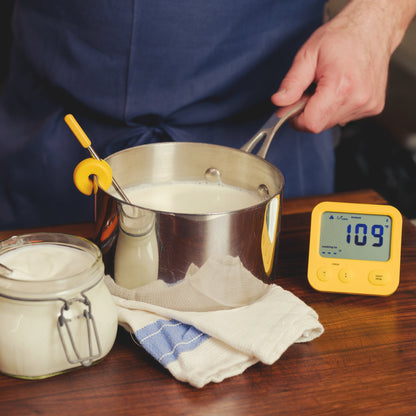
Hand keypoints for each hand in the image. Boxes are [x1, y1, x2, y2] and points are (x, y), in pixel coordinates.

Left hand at [271, 1, 413, 132]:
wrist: (372, 28)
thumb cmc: (341, 38)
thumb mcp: (308, 55)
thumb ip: (292, 82)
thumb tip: (279, 103)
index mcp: (341, 85)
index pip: (311, 123)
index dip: (296, 119)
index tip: (291, 106)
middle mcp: (358, 99)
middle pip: (320, 124)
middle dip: (308, 112)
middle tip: (311, 89)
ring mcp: (367, 105)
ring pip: (331, 122)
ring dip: (322, 110)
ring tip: (328, 86)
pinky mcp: (373, 107)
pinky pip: (344, 117)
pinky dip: (336, 108)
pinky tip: (341, 89)